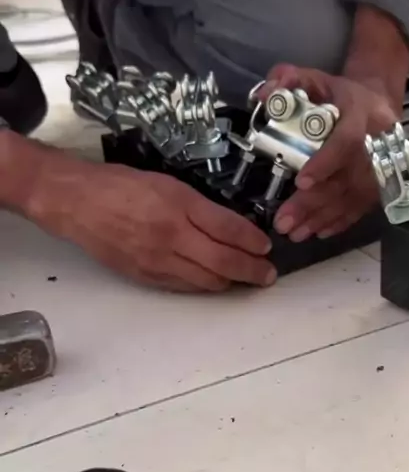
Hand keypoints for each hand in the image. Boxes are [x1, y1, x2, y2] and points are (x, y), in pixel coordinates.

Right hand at [28, 154, 275, 291]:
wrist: (77, 203)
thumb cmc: (122, 186)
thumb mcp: (168, 184)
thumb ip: (200, 207)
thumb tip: (232, 227)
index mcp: (178, 206)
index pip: (228, 229)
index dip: (252, 241)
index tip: (267, 247)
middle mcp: (170, 237)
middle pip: (223, 262)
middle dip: (252, 271)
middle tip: (268, 273)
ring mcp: (157, 261)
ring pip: (206, 281)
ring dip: (231, 282)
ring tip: (246, 278)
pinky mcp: (145, 276)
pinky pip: (184, 287)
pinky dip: (204, 285)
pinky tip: (214, 280)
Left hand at [259, 64, 398, 240]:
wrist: (379, 101)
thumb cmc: (340, 93)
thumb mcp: (317, 78)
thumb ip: (291, 80)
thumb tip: (264, 95)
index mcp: (361, 113)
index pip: (347, 141)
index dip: (326, 163)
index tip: (300, 182)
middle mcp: (377, 142)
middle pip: (346, 178)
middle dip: (313, 203)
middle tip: (284, 221)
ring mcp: (383, 166)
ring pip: (353, 198)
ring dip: (322, 218)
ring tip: (295, 233)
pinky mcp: (382, 184)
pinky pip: (362, 207)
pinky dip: (340, 222)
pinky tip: (319, 232)